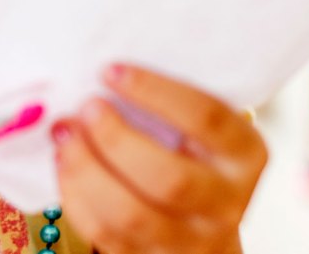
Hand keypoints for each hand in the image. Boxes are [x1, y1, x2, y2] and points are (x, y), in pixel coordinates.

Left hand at [53, 64, 266, 253]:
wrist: (202, 226)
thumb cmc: (191, 157)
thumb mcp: (196, 129)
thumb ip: (162, 106)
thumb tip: (99, 77)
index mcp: (244, 154)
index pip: (206, 118)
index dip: (154, 92)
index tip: (109, 71)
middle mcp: (226, 202)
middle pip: (169, 177)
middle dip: (115, 139)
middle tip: (85, 108)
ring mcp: (191, 240)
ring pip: (132, 214)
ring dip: (86, 170)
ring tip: (64, 135)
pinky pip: (106, 234)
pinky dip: (76, 197)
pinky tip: (63, 166)